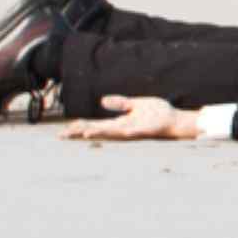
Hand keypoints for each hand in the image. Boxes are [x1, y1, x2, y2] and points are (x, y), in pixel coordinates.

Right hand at [64, 97, 206, 143]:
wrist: (175, 120)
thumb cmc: (156, 114)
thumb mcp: (135, 105)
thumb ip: (120, 103)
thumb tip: (102, 101)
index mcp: (120, 122)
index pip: (95, 125)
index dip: (80, 127)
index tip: (64, 130)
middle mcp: (124, 128)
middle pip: (99, 130)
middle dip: (82, 132)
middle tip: (63, 135)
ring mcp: (135, 129)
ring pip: (114, 132)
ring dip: (101, 133)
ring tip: (85, 134)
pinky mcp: (148, 129)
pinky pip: (137, 132)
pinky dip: (128, 132)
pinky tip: (121, 131)